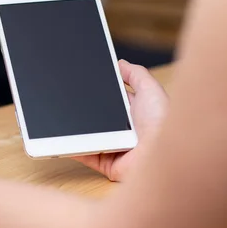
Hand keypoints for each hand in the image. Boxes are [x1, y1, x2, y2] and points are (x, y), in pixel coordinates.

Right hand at [73, 59, 168, 180]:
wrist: (163, 153)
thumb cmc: (163, 122)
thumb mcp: (150, 88)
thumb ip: (135, 74)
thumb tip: (120, 63)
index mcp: (136, 113)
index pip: (113, 100)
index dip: (100, 93)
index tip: (83, 84)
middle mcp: (126, 131)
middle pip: (99, 118)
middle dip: (86, 110)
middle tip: (70, 99)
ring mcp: (115, 148)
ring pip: (89, 136)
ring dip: (78, 129)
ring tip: (63, 117)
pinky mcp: (107, 164)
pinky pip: (86, 154)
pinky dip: (74, 148)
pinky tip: (64, 138)